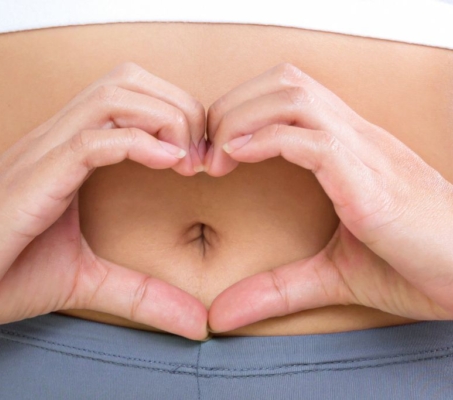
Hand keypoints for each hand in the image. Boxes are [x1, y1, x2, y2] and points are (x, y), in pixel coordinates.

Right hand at [0, 62, 208, 339]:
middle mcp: (58, 140)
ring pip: (113, 96)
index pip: (130, 96)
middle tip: (200, 154)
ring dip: (163, 119)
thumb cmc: (5, 273)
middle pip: (128, 81)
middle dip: (178, 107)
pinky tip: (165, 163)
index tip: (200, 158)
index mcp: (70, 151)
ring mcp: (44, 153)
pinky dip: (136, 143)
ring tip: (185, 160)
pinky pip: (90, 139)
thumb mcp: (88, 279)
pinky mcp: (35, 177)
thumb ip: (143, 293)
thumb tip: (197, 322)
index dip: (176, 114)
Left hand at [206, 62, 452, 331]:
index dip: (242, 111)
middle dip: (232, 106)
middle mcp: (357, 138)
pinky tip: (239, 157)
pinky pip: (313, 138)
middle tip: (206, 150)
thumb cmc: (415, 266)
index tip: (213, 152)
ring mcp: (365, 153)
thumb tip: (221, 315)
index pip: (288, 94)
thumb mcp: (332, 276)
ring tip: (218, 156)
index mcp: (349, 149)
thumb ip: (276, 288)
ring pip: (294, 97)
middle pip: (284, 82)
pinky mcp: (370, 180)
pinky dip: (267, 139)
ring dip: (243, 118)